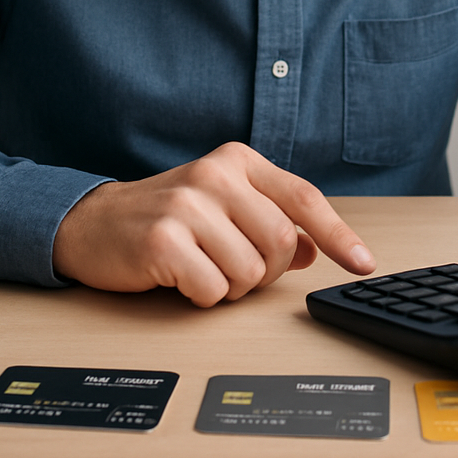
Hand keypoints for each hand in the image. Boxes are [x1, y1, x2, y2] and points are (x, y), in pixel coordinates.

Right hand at [52, 141, 375, 306]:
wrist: (93, 223)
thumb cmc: (165, 216)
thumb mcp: (221, 206)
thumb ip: (269, 219)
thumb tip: (316, 248)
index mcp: (237, 161)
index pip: (303, 198)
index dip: (340, 235)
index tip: (364, 264)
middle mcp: (215, 175)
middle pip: (282, 245)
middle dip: (265, 272)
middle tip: (232, 267)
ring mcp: (188, 205)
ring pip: (250, 273)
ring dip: (231, 287)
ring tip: (201, 267)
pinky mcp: (164, 240)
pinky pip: (214, 290)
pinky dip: (202, 296)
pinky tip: (179, 277)